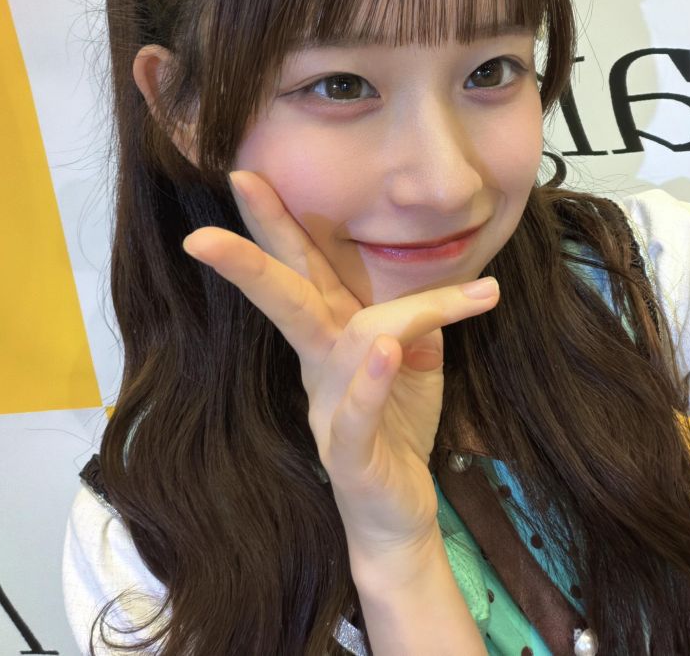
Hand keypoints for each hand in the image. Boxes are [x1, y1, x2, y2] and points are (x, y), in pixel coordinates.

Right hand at [182, 170, 499, 558]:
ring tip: (451, 301)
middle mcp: (320, 365)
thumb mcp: (414, 362)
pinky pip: (356, 413)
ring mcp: (329, 408)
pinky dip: (370, 382)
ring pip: (343, 346)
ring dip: (389, 317)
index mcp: (332, 337)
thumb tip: (436, 270)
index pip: (303, 270)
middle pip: (287, 295)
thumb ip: (415, 317)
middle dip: (259, 244)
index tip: (248, 174)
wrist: (396, 515)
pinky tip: (381, 352)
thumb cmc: (396, 429)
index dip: (277, 224)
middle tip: (238, 187)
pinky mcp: (349, 453)